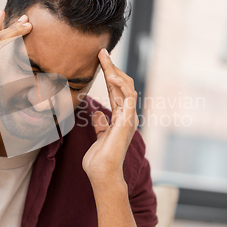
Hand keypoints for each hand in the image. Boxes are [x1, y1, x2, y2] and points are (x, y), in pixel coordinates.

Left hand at [82, 49, 138, 188]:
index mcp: (120, 117)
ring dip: (115, 71)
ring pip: (126, 87)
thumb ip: (101, 126)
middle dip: (111, 67)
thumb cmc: (99, 161)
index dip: (109, 75)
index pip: (115, 91)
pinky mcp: (127, 121)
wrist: (102, 174)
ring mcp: (129, 118)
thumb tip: (99, 114)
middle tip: (101, 52)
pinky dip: (120, 85)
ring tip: (104, 57)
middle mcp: (126, 115)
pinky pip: (128, 97)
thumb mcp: (98, 138)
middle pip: (121, 85)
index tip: (100, 60)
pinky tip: (110, 75)